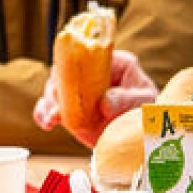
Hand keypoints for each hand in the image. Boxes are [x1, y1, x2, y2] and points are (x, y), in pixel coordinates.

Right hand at [33, 50, 158, 144]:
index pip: (92, 56)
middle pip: (67, 71)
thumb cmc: (147, 112)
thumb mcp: (143, 104)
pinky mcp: (70, 108)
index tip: (74, 85)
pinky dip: (44, 114)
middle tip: (59, 106)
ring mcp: (79, 91)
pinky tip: (48, 124)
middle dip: (58, 87)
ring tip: (53, 118)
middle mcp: (93, 73)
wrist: (140, 137)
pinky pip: (50, 107)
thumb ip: (127, 100)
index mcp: (116, 63)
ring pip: (55, 89)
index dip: (78, 67)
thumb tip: (104, 103)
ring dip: (50, 103)